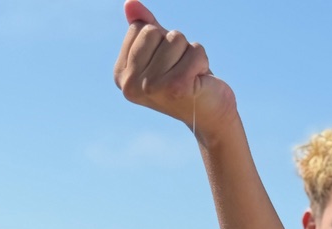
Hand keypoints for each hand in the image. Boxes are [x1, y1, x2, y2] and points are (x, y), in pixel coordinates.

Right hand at [115, 2, 235, 140]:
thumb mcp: (161, 52)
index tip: (166, 66)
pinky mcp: (176, 87)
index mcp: (121, 75)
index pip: (140, 28)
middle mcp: (131, 84)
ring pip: (175, 38)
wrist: (210, 115)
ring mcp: (152, 87)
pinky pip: (195, 50)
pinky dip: (202, 58)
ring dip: (189, 52)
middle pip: (153, 31)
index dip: (159, 40)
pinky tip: (200, 79)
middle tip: (180, 71)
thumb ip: (144, 28)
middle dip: (174, 44)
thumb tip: (130, 4)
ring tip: (190, 75)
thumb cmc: (185, 80)